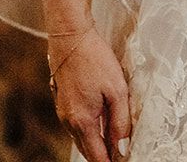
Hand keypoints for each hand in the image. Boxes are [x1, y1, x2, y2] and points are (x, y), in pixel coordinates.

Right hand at [50, 28, 131, 161]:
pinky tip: (101, 120)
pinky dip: (89, 129)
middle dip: (104, 155)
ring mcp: (63, 113)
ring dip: (96, 143)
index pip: (97, 158)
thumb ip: (121, 122)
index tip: (124, 159)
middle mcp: (69, 122)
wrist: (70, 36)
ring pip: (81, 139)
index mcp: (82, 122)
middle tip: (121, 152)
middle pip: (88, 151)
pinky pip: (76, 125)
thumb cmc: (95, 59)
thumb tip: (122, 149)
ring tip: (114, 139)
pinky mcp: (62, 102)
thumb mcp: (117, 89)